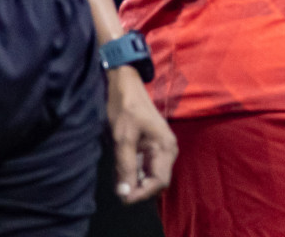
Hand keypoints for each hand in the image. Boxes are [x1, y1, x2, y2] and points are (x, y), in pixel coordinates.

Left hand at [105, 66, 176, 202]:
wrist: (125, 86)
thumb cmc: (126, 109)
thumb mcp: (123, 139)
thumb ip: (125, 167)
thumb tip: (124, 194)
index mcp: (165, 147)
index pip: (160, 181)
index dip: (143, 193)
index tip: (123, 198)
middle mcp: (167, 150)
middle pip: (157, 181)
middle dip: (138, 189)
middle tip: (118, 189)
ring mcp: (159, 149)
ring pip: (150, 175)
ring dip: (134, 181)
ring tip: (117, 179)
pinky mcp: (150, 147)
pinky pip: (144, 167)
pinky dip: (132, 173)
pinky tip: (119, 171)